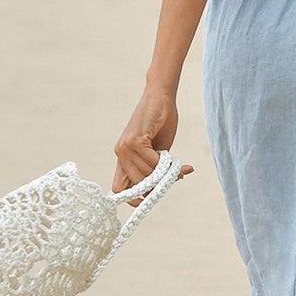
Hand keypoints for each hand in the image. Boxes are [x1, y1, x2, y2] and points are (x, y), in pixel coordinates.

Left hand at [114, 85, 194, 204]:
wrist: (161, 97)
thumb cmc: (161, 123)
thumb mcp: (158, 152)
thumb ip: (156, 170)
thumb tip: (161, 188)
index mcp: (123, 158)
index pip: (118, 188)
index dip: (133, 198)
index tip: (151, 197)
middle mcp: (120, 153)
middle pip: (136, 186)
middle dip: (156, 186)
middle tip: (174, 177)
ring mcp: (125, 147)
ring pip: (145, 176)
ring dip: (163, 175)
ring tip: (177, 166)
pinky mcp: (135, 140)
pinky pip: (151, 163)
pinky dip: (164, 164)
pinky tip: (172, 157)